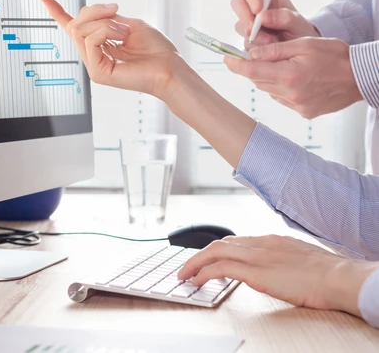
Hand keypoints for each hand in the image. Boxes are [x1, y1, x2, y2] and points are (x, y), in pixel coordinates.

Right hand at [41, 0, 183, 98]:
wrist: (169, 68)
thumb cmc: (156, 50)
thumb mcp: (129, 24)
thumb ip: (108, 19)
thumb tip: (92, 12)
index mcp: (102, 47)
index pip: (76, 30)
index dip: (60, 14)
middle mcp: (96, 57)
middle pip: (77, 25)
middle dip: (94, 10)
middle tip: (116, 9)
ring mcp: (95, 66)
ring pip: (81, 31)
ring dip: (105, 22)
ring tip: (125, 30)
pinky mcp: (99, 73)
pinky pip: (90, 41)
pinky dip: (106, 31)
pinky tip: (122, 36)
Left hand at [178, 235, 377, 318]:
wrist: (337, 276)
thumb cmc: (325, 271)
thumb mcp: (299, 257)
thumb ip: (283, 258)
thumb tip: (277, 266)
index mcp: (269, 240)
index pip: (235, 241)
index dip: (218, 250)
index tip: (208, 258)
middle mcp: (259, 243)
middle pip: (220, 243)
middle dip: (200, 254)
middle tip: (188, 266)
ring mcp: (256, 256)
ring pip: (215, 252)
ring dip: (195, 262)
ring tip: (185, 274)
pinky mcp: (255, 272)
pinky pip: (220, 269)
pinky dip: (203, 273)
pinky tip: (196, 281)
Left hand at [224, 37, 362, 118]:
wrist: (360, 77)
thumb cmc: (335, 56)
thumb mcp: (305, 44)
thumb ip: (275, 50)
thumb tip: (252, 53)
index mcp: (290, 75)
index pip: (252, 71)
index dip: (236, 65)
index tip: (226, 59)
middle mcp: (291, 94)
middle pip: (259, 82)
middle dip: (254, 69)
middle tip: (254, 57)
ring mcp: (297, 106)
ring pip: (269, 91)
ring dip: (268, 79)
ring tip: (282, 67)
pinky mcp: (304, 113)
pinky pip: (282, 100)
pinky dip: (280, 89)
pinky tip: (293, 80)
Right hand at [232, 0, 319, 48]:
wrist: (299, 51)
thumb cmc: (299, 31)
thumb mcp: (298, 22)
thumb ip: (285, 17)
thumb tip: (264, 17)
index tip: (258, 9)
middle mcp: (254, 7)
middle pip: (237, 3)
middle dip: (245, 16)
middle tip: (253, 29)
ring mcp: (248, 24)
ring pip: (239, 25)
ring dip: (252, 35)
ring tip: (269, 41)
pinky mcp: (247, 40)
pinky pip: (244, 42)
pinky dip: (254, 46)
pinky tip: (266, 48)